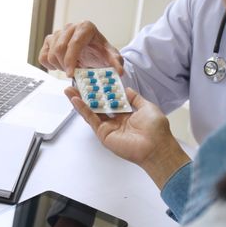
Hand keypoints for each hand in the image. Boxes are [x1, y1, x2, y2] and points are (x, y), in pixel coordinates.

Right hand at [38, 21, 123, 77]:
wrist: (93, 52)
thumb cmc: (100, 53)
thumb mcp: (111, 57)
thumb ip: (117, 63)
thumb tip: (119, 71)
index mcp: (85, 27)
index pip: (74, 43)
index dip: (71, 60)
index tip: (71, 74)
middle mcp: (70, 27)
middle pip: (59, 48)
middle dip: (65, 65)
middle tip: (73, 74)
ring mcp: (58, 33)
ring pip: (50, 53)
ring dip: (59, 66)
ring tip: (70, 69)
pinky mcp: (49, 41)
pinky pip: (42, 56)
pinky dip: (49, 65)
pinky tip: (60, 66)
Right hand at [64, 87, 189, 188]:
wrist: (156, 147)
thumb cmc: (156, 130)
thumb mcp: (147, 107)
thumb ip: (135, 98)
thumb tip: (127, 89)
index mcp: (126, 114)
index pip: (110, 99)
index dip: (102, 89)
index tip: (94, 79)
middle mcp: (116, 120)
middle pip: (98, 104)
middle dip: (87, 94)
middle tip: (77, 83)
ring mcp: (109, 127)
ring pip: (91, 111)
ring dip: (80, 100)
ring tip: (70, 89)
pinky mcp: (103, 134)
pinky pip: (92, 119)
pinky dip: (83, 109)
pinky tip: (76, 100)